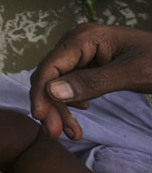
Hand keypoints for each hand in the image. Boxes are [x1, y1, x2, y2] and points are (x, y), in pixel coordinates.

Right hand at [30, 23, 151, 140]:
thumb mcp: (132, 73)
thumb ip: (92, 82)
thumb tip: (52, 91)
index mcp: (83, 38)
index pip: (49, 67)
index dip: (41, 94)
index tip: (42, 120)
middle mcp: (76, 43)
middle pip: (50, 76)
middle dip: (51, 105)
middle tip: (57, 134)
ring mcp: (82, 53)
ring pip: (57, 83)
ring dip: (60, 108)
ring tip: (73, 132)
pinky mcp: (89, 64)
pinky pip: (69, 84)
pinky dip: (70, 102)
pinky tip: (82, 112)